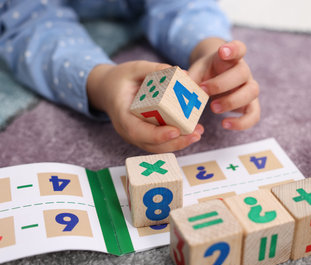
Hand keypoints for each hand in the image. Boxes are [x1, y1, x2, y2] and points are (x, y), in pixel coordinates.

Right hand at [87, 61, 203, 152]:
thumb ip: (155, 69)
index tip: (175, 131)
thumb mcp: (135, 68)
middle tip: (195, 134)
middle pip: (151, 144)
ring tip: (198, 133)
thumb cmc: (121, 78)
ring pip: (158, 147)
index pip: (137, 131)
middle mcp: (128, 130)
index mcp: (121, 115)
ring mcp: (137, 135)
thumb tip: (183, 73)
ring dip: (179, 143)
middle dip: (175, 142)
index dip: (156, 135)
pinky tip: (192, 132)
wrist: (109, 89)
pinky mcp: (146, 135)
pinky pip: (161, 142)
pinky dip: (176, 139)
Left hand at [188, 39, 259, 129]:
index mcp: (230, 59)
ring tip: (213, 108)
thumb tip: (182, 78)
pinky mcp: (251, 106)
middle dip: (222, 83)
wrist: (215, 84)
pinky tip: (224, 124)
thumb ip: (190, 77)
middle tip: (204, 91)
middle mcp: (244, 72)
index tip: (222, 52)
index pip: (239, 48)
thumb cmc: (206, 76)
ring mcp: (249, 89)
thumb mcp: (197, 73)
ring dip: (232, 101)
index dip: (233, 49)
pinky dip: (241, 122)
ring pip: (252, 92)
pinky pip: (254, 115)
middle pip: (242, 73)